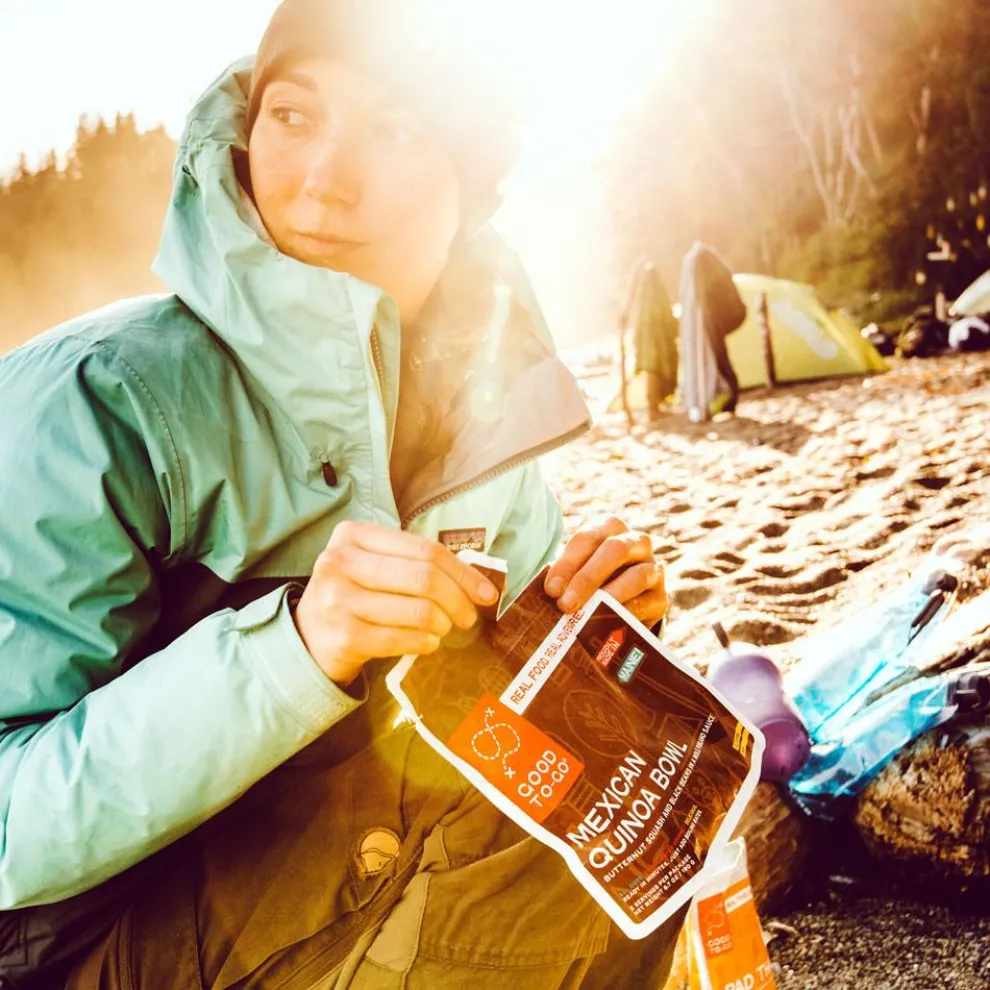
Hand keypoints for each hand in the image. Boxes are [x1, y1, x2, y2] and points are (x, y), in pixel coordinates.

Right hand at [294, 521, 499, 685]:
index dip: (463, 572)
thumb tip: (478, 582)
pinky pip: (403, 639)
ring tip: (443, 628)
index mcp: (354, 535)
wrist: (309, 637)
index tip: (487, 593)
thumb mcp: (375, 566)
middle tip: (469, 617)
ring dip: (442, 624)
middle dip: (458, 600)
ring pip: (418, 610)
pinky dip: (425, 642)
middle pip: (424, 577)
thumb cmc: (355, 595)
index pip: (425, 550)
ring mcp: (339, 600)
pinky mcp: (344, 636)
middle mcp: (340, 562)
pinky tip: (428, 643)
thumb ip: (416, 564)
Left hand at [543, 516, 666, 627]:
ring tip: (587, 615)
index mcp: (611, 528)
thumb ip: (566, 578)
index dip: (567, 564)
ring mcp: (653, 568)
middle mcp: (636, 542)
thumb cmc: (593, 580)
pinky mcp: (661, 598)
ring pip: (636, 576)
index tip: (551, 590)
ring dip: (609, 596)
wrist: (626, 600)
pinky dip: (625, 614)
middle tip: (566, 604)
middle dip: (587, 578)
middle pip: (615, 550)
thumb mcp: (578, 571)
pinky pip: (646, 604)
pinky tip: (606, 623)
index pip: (588, 538)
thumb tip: (553, 594)